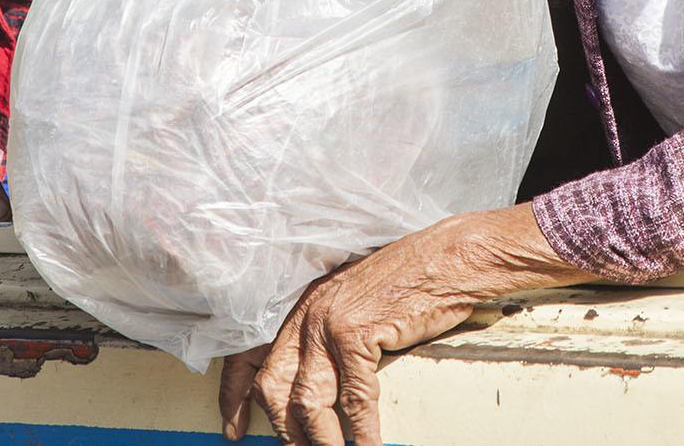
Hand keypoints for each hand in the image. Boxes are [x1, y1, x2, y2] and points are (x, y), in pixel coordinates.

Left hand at [216, 206, 589, 445]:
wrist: (451, 255)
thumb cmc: (412, 279)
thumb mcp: (355, 301)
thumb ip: (330, 332)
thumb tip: (319, 380)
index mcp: (302, 304)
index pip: (249, 353)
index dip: (234, 395)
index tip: (232, 427)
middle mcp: (307, 312)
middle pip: (273, 387)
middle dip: (282, 431)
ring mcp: (330, 321)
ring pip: (307, 402)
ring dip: (320, 442)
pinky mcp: (360, 333)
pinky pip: (354, 400)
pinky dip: (360, 433)